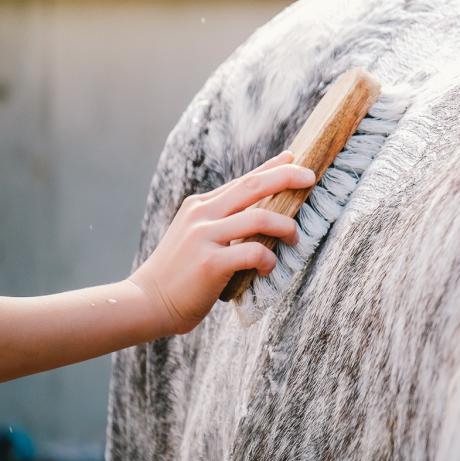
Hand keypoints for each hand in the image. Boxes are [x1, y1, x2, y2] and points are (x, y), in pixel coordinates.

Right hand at [129, 152, 315, 334]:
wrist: (147, 302)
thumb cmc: (179, 274)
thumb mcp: (195, 236)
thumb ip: (222, 222)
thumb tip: (261, 215)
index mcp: (200, 206)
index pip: (243, 180)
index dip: (270, 167)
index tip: (293, 158)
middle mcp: (201, 214)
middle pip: (253, 186)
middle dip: (286, 177)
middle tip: (311, 177)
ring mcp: (204, 237)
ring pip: (259, 218)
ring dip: (286, 227)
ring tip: (294, 239)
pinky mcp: (210, 262)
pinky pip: (253, 252)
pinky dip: (268, 259)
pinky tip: (268, 268)